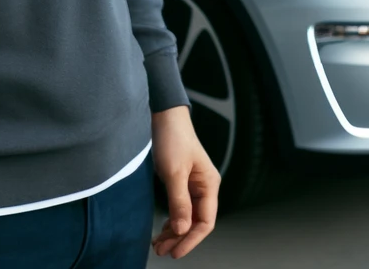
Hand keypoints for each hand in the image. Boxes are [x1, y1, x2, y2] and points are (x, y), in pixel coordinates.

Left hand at [151, 106, 219, 258]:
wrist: (165, 116)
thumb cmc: (173, 138)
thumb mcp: (174, 172)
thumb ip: (179, 202)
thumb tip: (182, 230)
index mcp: (209, 184)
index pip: (206, 222)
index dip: (191, 239)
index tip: (175, 251)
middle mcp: (204, 187)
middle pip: (196, 222)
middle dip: (180, 238)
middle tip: (161, 250)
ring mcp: (193, 185)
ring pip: (187, 217)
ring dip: (174, 232)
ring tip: (158, 244)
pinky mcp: (182, 183)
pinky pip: (180, 208)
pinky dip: (172, 220)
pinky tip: (162, 229)